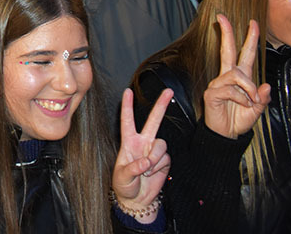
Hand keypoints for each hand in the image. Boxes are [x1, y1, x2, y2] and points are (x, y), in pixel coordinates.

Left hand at [112, 87, 171, 220]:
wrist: (137, 199)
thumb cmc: (124, 185)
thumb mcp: (122, 177)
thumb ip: (133, 168)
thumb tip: (145, 162)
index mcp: (128, 142)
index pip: (127, 121)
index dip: (127, 106)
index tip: (127, 92)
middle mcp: (143, 143)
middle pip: (153, 121)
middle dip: (161, 105)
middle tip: (168, 91)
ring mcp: (154, 151)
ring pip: (161, 144)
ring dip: (154, 158)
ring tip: (146, 170)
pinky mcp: (164, 161)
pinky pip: (166, 158)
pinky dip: (159, 167)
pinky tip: (152, 174)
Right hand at [202, 15, 270, 138]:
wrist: (226, 135)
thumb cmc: (239, 120)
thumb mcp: (257, 109)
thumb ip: (262, 98)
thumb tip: (265, 86)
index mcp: (241, 77)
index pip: (246, 54)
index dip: (250, 38)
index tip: (253, 22)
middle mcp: (228, 76)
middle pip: (228, 50)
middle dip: (226, 32)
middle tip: (222, 16)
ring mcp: (219, 83)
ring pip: (237, 75)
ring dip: (248, 88)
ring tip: (251, 101)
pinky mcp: (213, 92)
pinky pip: (231, 90)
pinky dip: (241, 99)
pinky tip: (242, 106)